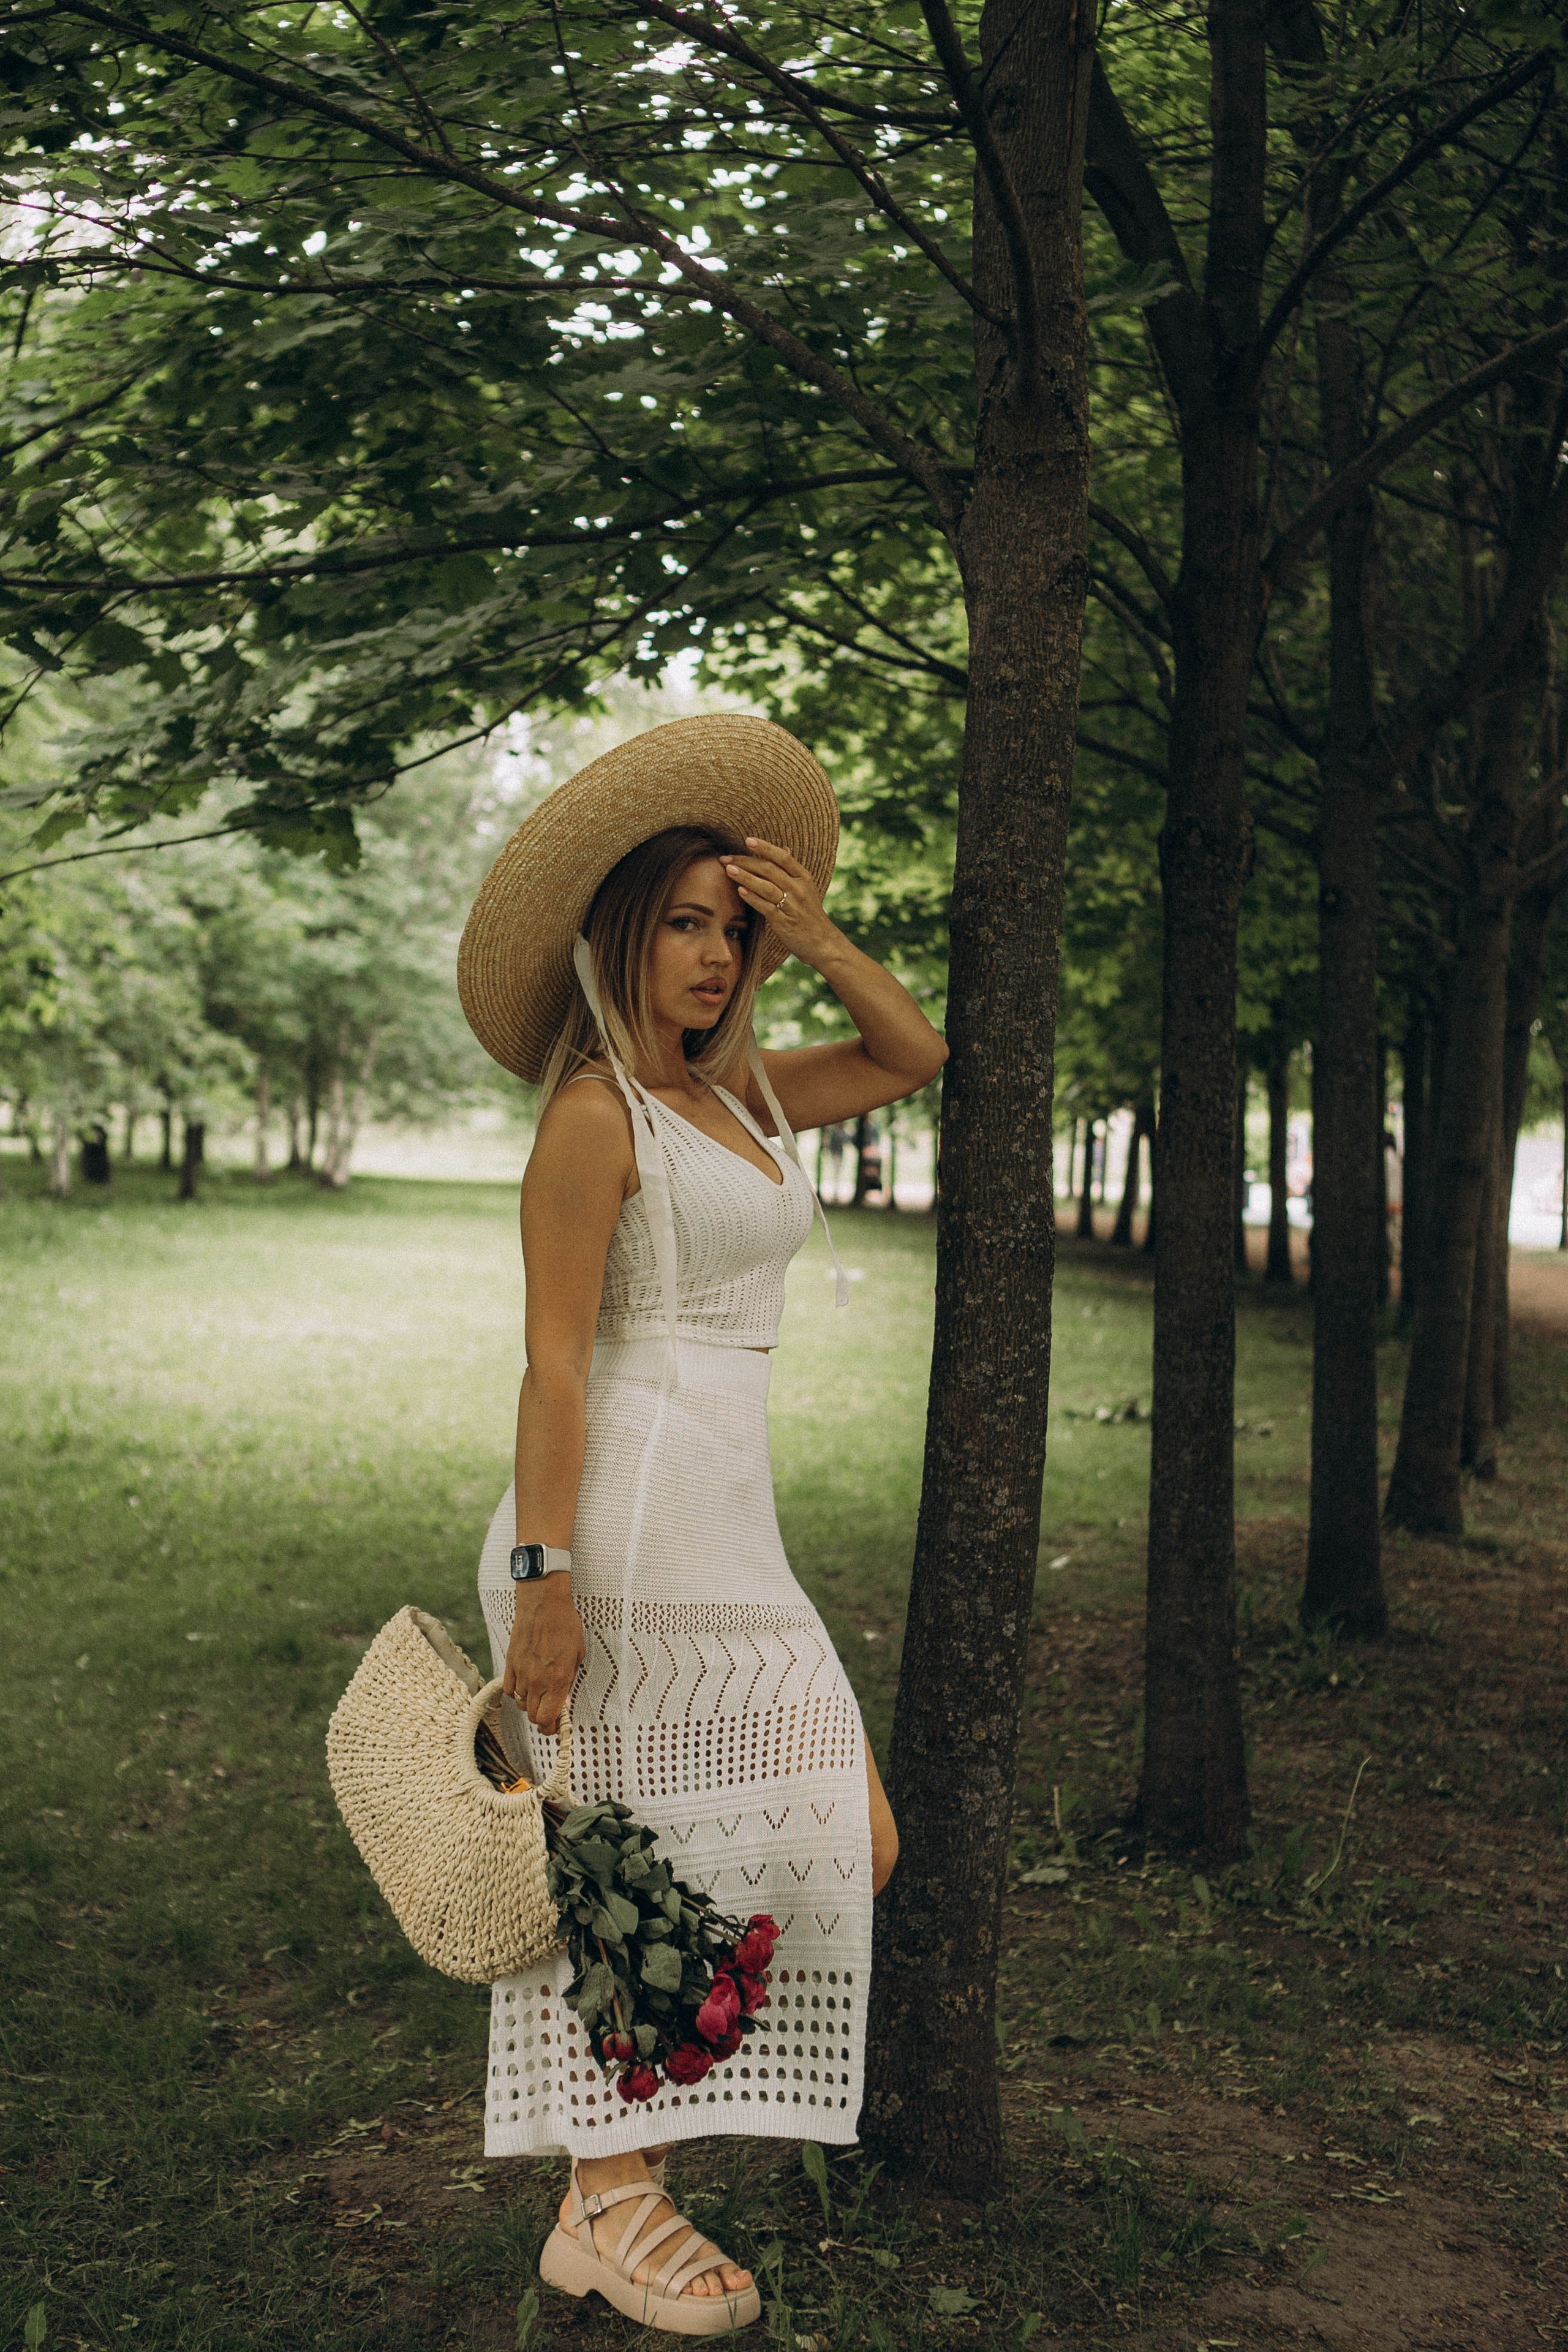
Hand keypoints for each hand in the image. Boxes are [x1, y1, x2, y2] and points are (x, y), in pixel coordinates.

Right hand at [503, 1578, 584, 1732]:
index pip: (548, 1718)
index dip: (551, 1728)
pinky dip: (516, 1692)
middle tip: (549, 1711)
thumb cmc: (565, 1625)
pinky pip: (510, 1690)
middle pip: (533, 1716)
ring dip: (530, 1703)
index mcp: (557, 1680)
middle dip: (542, 1718)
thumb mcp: (577, 1655)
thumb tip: (564, 1702)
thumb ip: (568, 1682)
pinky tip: (525, 1683)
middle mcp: (537, 1681)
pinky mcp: (510, 1664)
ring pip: (521, 1704)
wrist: (543, 1604)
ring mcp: (521, 1673)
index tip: (555, 1727)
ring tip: (539, 1692)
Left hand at [722, 838, 837, 967]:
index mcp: (804, 877)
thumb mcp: (806, 888)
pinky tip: (740, 890)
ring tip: (728, 870)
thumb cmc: (809, 913)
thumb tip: (784, 848)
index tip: (747, 840)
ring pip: (766, 887)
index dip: (765, 847)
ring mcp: (792, 906)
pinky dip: (753, 898)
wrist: (822, 942)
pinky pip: (766, 907)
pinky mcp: (784, 923)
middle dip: (746, 861)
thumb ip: (792, 870)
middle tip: (726, 858)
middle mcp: (799, 889)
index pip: (783, 857)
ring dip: (745, 877)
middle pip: (770, 870)